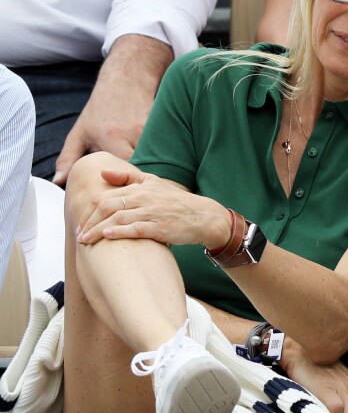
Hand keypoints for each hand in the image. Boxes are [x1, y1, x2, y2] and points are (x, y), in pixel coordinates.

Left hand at [52, 35, 172, 185]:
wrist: (128, 80)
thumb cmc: (102, 108)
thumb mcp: (80, 132)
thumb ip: (69, 158)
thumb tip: (58, 182)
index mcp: (113, 139)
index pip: (122, 173)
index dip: (122, 186)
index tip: (121, 195)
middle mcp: (135, 136)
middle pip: (141, 171)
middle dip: (138, 183)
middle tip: (134, 194)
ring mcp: (153, 133)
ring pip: (156, 163)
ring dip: (151, 174)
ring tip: (146, 184)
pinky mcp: (165, 132)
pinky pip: (164, 154)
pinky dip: (161, 163)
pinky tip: (156, 168)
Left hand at [76, 168, 230, 247]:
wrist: (202, 216)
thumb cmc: (176, 203)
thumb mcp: (153, 183)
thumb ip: (127, 178)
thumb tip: (102, 172)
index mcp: (139, 187)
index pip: (106, 196)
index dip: (89, 210)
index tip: (80, 222)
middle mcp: (144, 198)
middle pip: (107, 207)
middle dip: (89, 221)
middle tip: (79, 235)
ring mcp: (152, 213)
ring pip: (118, 218)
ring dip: (98, 230)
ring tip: (85, 240)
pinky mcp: (160, 227)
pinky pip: (136, 229)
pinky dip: (119, 232)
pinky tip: (107, 237)